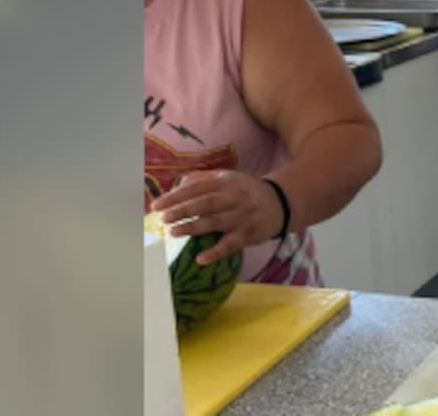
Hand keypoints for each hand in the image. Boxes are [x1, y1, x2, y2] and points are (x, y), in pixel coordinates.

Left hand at [150, 170, 285, 264]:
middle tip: (163, 218)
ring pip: (215, 223)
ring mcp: (242, 216)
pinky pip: (230, 245)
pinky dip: (215, 252)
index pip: (197, 188)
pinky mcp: (248, 234)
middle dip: (183, 210)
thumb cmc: (246, 191)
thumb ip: (203, 179)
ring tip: (173, 232)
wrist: (280, 203)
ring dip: (194, 228)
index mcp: (226, 182)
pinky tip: (200, 259)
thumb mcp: (228, 178)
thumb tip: (177, 186)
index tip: (157, 205)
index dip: (176, 196)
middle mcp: (235, 198)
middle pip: (205, 204)